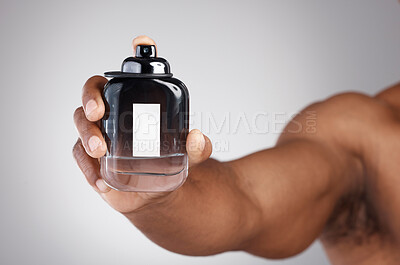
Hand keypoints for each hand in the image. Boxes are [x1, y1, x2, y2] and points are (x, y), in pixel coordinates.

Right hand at [73, 36, 212, 212]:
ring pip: (81, 122)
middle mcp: (114, 112)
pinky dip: (87, 167)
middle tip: (100, 113)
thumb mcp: (188, 156)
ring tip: (100, 150)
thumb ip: (198, 148)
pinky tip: (99, 179)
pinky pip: (79, 156)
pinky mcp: (90, 159)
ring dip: (86, 133)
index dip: (136, 56)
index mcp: (136, 103)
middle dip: (91, 98)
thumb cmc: (168, 162)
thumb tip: (197, 137)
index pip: (131, 75)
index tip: (142, 45)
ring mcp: (99, 133)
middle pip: (93, 92)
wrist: (156, 193)